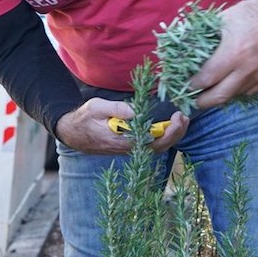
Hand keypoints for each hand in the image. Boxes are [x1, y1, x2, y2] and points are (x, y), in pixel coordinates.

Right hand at [54, 97, 188, 153]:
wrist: (73, 133)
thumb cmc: (84, 119)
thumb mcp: (96, 107)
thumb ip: (116, 109)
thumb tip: (136, 111)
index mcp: (123, 141)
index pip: (152, 141)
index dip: (169, 131)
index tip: (177, 117)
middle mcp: (129, 149)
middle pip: (160, 146)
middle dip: (176, 133)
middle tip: (184, 117)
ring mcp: (131, 149)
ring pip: (158, 146)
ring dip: (172, 134)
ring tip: (182, 119)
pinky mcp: (131, 146)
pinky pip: (152, 144)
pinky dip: (164, 135)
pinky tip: (171, 124)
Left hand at [189, 0, 257, 108]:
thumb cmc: (248, 13)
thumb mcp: (221, 20)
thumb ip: (202, 37)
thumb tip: (181, 50)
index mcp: (233, 53)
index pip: (206, 79)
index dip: (192, 85)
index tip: (185, 85)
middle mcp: (248, 68)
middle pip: (219, 96)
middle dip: (202, 101)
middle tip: (192, 100)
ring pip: (234, 95)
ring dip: (220, 95)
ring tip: (210, 91)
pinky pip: (249, 91)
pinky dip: (237, 90)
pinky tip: (229, 83)